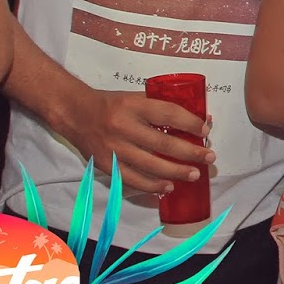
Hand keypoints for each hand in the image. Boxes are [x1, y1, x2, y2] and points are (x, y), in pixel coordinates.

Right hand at [57, 84, 212, 194]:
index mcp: (133, 105)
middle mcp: (123, 127)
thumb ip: (163, 107)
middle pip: (163, 143)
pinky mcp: (105, 164)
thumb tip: (199, 120)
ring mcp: (113, 148)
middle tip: (209, 157)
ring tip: (194, 174)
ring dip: (175, 172)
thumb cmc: (111, 104)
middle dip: (190, 152)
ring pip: (150, 165)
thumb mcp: (137, 97)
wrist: (74, 113)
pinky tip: (168, 187)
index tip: (205, 130)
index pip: (168, 113)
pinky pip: (132, 180)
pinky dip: (152, 186)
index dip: (190, 123)